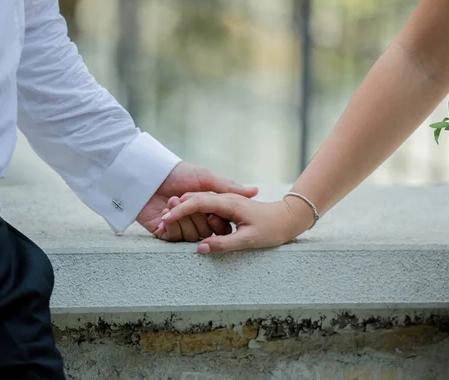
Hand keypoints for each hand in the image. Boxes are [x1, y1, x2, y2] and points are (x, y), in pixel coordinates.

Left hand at [136, 162, 257, 240]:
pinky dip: (171, 226)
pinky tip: (164, 214)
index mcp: (205, 208)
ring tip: (171, 201)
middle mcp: (194, 220)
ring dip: (182, 219)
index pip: (219, 224)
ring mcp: (179, 227)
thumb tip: (255, 191)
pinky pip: (175, 239)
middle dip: (196, 216)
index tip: (212, 211)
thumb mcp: (206, 178)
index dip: (217, 220)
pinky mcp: (164, 233)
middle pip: (207, 232)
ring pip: (192, 237)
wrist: (149, 174)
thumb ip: (229, 188)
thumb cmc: (178, 173)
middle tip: (182, 199)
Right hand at [160, 192, 314, 253]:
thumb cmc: (271, 229)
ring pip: (199, 202)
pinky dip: (194, 213)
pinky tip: (186, 221)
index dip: (179, 211)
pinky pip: (206, 208)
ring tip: (168, 221)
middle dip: (177, 209)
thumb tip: (201, 249)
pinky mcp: (227, 207)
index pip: (197, 203)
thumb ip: (224, 244)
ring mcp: (226, 202)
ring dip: (184, 210)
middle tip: (161, 222)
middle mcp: (225, 199)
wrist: (287, 219)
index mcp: (228, 203)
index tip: (165, 220)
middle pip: (194, 200)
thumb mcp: (249, 240)